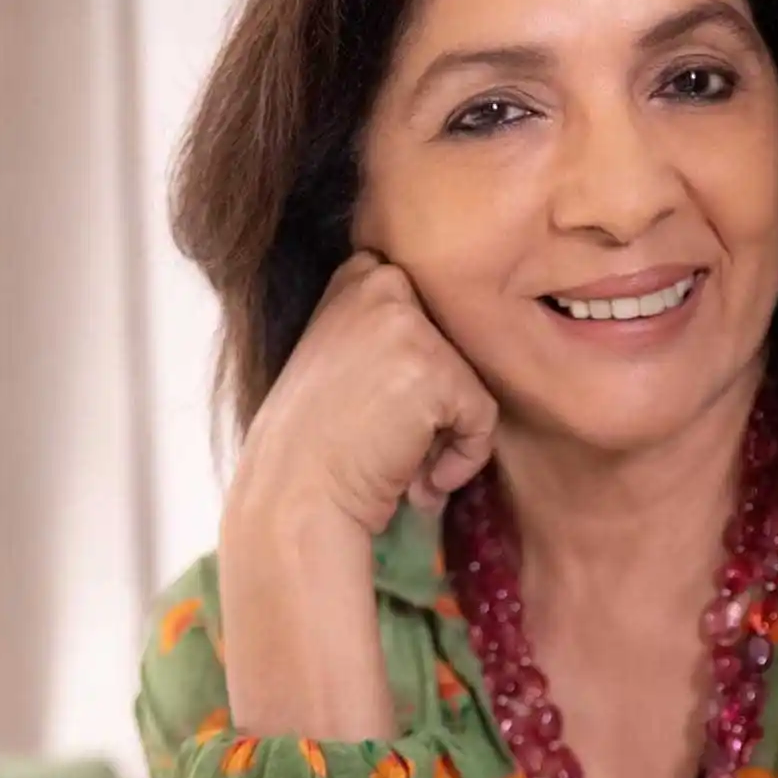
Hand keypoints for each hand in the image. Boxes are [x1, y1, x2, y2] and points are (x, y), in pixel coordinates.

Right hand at [230, 250, 498, 536]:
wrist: (295, 500)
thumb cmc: (318, 447)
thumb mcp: (343, 359)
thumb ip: (391, 335)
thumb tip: (465, 349)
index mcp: (358, 276)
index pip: (434, 311)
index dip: (426, 371)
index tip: (390, 410)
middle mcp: (382, 285)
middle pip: (458, 348)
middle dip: (438, 403)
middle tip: (392, 441)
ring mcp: (407, 325)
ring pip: (472, 384)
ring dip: (446, 436)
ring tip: (403, 464)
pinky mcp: (434, 370)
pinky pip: (483, 418)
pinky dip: (464, 460)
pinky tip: (421, 479)